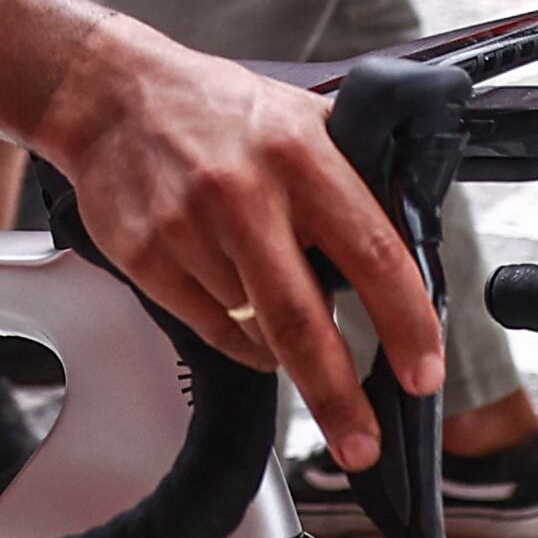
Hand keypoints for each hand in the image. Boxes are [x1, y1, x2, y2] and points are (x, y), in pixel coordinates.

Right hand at [41, 34, 443, 473]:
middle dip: (338, 395)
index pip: (374, 253)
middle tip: (361, 443)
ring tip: (266, 285)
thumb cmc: (218, 110)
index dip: (405, 323)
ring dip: (278, 339)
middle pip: (302, 320)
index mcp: (301, 156)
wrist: (113, 94)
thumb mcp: (305, 122)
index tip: (423, 373)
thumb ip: (355, 182)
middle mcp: (245, 193)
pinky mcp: (146, 256)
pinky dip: (236, 333)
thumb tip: (408, 257)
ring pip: (254, 327)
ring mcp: (190, 228)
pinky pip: (208, 326)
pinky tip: (234, 296)